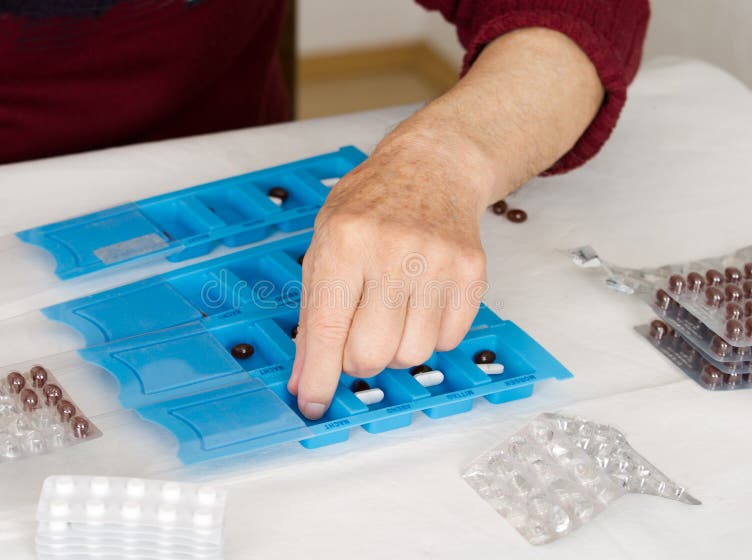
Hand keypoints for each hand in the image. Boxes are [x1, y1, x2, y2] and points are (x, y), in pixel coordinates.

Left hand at [287, 118, 492, 418]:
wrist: (432, 169)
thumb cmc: (370, 208)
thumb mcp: (324, 246)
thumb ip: (313, 315)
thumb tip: (304, 380)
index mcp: (346, 242)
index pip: (328, 328)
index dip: (318, 377)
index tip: (312, 405)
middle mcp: (394, 252)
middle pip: (372, 354)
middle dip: (356, 361)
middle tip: (356, 335)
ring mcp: (439, 262)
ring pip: (412, 355)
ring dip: (395, 349)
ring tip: (391, 312)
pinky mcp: (472, 274)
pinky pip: (448, 342)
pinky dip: (428, 335)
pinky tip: (420, 302)